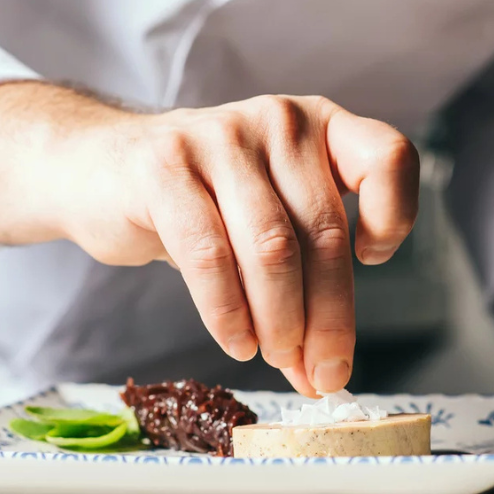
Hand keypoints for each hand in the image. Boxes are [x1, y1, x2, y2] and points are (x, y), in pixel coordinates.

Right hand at [0, 84, 418, 395]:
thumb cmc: (200, 201)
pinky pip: (210, 256)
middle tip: (325, 373)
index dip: (396, 215)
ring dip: (282, 322)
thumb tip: (327, 367)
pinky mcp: (165, 168)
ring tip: (280, 360)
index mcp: (319, 126)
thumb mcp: (266, 214)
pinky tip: (236, 341)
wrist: (97, 169)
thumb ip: (305, 273)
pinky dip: (228, 312)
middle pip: (323, 230)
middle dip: (329, 317)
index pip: (387, 156)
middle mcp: (278, 120)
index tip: (371, 260)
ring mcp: (220, 137)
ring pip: (271, 248)